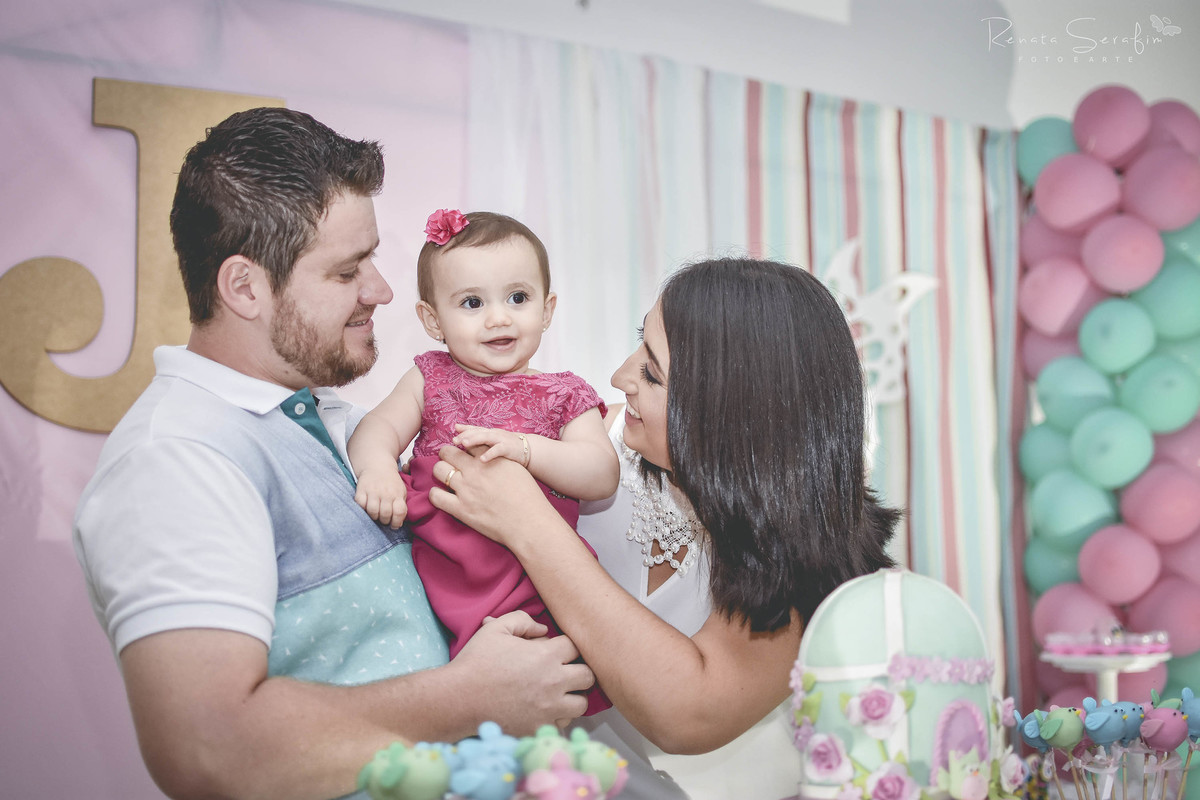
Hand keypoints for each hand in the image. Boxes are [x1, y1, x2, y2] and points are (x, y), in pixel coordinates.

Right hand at [353, 467, 407, 528]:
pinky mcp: (361, 489)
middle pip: (385, 514)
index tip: (394, 525)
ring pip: (372, 511)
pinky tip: (366, 508)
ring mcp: (372, 491)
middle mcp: (385, 492)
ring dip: (374, 517)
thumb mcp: (401, 492)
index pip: (399, 512)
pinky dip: (363, 509)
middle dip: (384, 521)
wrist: (378, 466)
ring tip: (376, 515)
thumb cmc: (391, 482)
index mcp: (397, 494)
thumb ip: (401, 506)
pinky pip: (360, 505)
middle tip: (384, 519)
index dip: (397, 522)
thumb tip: (398, 524)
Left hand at [429, 445, 556, 547]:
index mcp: (489, 459)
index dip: (465, 448)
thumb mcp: (516, 469)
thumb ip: (499, 460)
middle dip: (447, 455)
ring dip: (441, 472)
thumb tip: (487, 458)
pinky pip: (436, 496)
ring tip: (445, 477)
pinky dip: (435, 494)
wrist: (529, 522)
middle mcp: (474, 471)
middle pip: (448, 452)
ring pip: (439, 470)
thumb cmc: (528, 497)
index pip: (468, 444)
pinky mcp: (460, 509)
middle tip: (450, 462)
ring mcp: (465, 489)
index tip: (464, 453)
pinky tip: (441, 495)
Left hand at [452, 424, 528, 466]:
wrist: (529, 451)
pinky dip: (490, 454)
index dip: (464, 431)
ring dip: (475, 440)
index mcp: (489, 433)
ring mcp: (502, 439)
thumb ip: (478, 438)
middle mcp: (494, 434)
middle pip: (478, 432)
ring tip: (464, 444)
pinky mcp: (509, 448)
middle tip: (455, 440)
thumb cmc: (507, 448)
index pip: (475, 429)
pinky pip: (498, 450)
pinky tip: (481, 459)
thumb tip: (459, 433)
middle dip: (466, 435)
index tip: (453, 436)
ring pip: (486, 437)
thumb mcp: (492, 442)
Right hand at [453, 612, 592, 733]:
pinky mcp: (538, 728)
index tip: (554, 650)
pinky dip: (558, 717)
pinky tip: (545, 710)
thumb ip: (522, 620)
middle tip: (563, 672)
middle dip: (578, 671)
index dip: (565, 646)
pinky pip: (563, 724)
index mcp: (547, 655)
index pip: (576, 647)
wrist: (458, 698)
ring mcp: (548, 708)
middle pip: (588, 676)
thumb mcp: (496, 628)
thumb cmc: (476, 661)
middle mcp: (554, 682)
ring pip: (581, 704)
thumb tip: (541, 628)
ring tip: (558, 693)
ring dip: (573, 697)